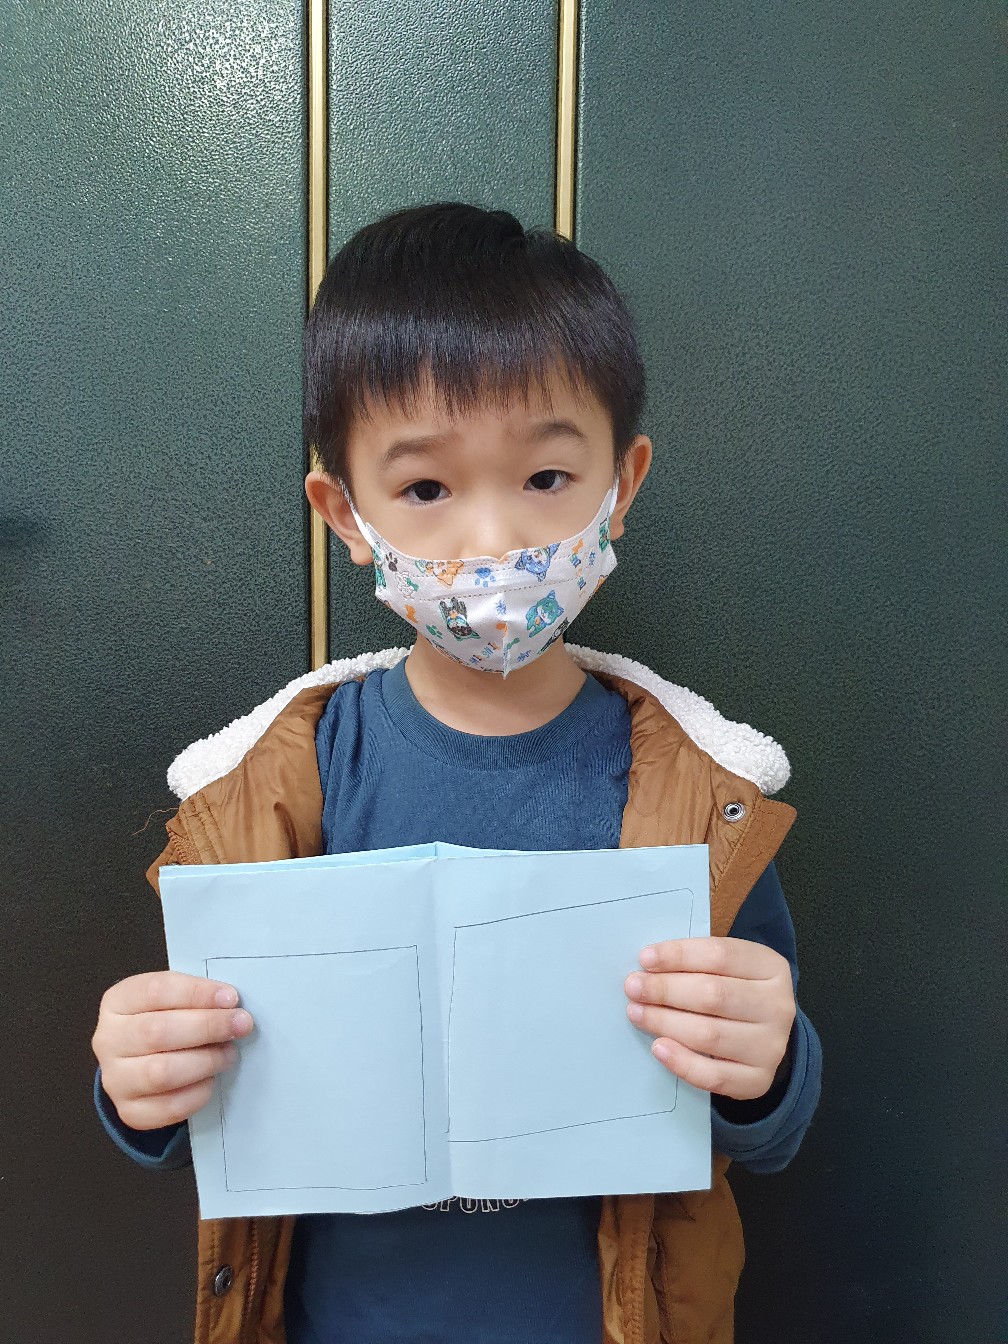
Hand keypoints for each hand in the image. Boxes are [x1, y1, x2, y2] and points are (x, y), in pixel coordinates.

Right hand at [91, 971, 253, 1129]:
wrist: (141, 1063)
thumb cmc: (165, 1021)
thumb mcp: (173, 999)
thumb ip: (195, 998)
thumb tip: (230, 1004)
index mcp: (118, 1002)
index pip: (155, 991)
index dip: (196, 993)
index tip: (230, 998)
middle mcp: (108, 1040)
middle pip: (156, 1032)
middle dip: (207, 1027)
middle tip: (240, 1024)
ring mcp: (115, 1079)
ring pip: (160, 1073)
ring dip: (205, 1061)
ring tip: (228, 1054)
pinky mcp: (130, 1111)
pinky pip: (168, 1107)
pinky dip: (197, 1093)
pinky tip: (212, 1080)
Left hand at [624, 937, 795, 1100]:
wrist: (764, 1037)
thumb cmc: (735, 993)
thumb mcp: (730, 968)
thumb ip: (697, 962)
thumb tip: (648, 964)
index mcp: (770, 968)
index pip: (721, 955)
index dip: (679, 955)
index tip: (644, 958)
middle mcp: (777, 1006)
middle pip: (714, 995)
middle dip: (665, 990)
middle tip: (633, 987)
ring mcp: (770, 1046)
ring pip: (710, 1034)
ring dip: (665, 1022)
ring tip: (636, 1013)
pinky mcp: (758, 1080)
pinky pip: (714, 1076)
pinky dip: (682, 1062)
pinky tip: (659, 1047)